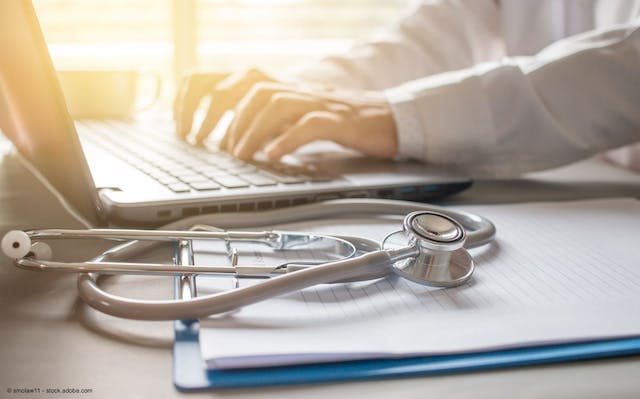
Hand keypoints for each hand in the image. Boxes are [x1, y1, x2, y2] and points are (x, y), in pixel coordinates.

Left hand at [174, 68, 397, 160]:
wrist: (384, 119)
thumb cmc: (334, 121)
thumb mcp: (290, 117)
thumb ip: (261, 119)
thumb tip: (225, 137)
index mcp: (276, 87)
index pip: (227, 78)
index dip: (197, 96)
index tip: (182, 125)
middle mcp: (292, 88)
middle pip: (245, 86)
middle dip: (216, 113)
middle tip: (203, 142)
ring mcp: (314, 101)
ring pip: (273, 104)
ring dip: (249, 130)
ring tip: (239, 155)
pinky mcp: (336, 119)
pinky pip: (307, 124)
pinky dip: (286, 140)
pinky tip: (272, 156)